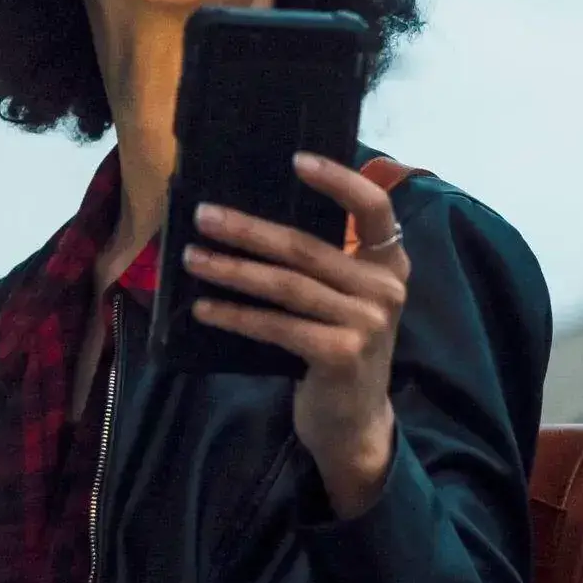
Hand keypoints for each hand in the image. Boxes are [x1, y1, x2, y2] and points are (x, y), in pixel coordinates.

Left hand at [184, 152, 408, 518]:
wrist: (354, 422)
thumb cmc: (338, 349)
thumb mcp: (345, 300)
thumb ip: (321, 263)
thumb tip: (249, 219)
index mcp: (389, 263)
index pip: (374, 207)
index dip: (338, 179)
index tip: (296, 160)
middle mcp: (385, 288)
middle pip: (307, 247)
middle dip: (248, 230)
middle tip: (203, 215)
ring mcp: (367, 323)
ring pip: (286, 285)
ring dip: (232, 270)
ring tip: (192, 258)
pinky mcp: (341, 355)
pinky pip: (276, 326)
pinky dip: (235, 315)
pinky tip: (204, 308)